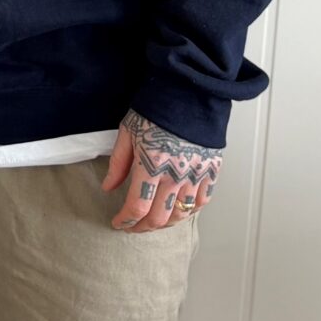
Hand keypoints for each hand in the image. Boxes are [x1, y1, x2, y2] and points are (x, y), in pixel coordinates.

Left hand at [104, 110, 220, 231]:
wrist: (188, 92)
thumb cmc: (155, 110)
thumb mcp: (128, 133)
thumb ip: (118, 164)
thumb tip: (108, 188)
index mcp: (151, 166)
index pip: (137, 207)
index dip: (125, 221)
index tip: (118, 223)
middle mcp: (175, 176)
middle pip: (159, 218)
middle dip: (143, 227)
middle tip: (133, 226)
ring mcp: (196, 175)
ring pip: (180, 214)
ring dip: (165, 223)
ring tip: (154, 222)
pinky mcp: (211, 170)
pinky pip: (202, 201)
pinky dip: (189, 211)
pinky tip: (178, 209)